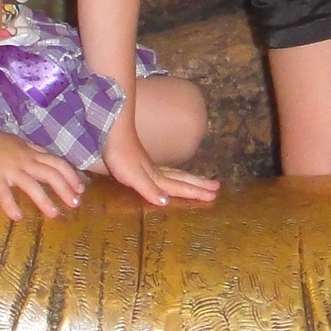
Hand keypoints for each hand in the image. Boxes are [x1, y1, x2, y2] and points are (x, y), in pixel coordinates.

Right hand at [0, 127, 86, 220]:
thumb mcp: (21, 143)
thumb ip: (34, 152)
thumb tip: (49, 160)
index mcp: (32, 154)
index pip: (58, 163)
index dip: (72, 175)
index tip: (81, 189)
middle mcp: (26, 162)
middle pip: (51, 174)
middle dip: (65, 189)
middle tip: (75, 204)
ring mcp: (10, 170)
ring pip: (32, 185)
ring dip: (44, 200)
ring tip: (54, 214)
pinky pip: (4, 193)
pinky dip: (11, 205)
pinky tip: (18, 217)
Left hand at [99, 118, 219, 207]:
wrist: (112, 129)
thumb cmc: (120, 154)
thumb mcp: (132, 175)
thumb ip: (149, 188)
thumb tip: (166, 201)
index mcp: (156, 176)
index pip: (179, 186)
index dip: (195, 192)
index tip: (214, 195)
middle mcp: (156, 171)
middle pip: (182, 178)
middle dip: (199, 184)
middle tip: (217, 187)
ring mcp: (149, 164)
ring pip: (175, 173)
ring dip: (190, 178)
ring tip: (204, 181)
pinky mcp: (141, 161)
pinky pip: (166, 170)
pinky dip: (175, 174)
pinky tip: (172, 174)